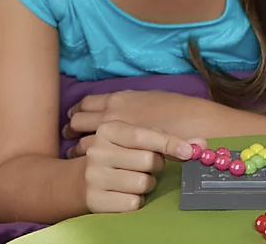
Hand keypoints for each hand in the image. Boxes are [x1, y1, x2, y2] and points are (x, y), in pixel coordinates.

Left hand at [63, 91, 209, 154]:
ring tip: (80, 154)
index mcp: (119, 99)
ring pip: (81, 144)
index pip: (86, 103)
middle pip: (77, 122)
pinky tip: (93, 167)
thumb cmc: (177, 110)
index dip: (78, 110)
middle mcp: (110, 116)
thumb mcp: (152, 99)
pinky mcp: (118, 158)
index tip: (75, 116)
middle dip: (72, 129)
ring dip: (77, 149)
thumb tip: (124, 105)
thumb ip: (134, 102)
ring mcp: (113, 138)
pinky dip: (88, 164)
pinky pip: (93, 161)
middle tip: (70, 135)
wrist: (194, 126)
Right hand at [83, 119, 205, 212]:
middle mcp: (98, 150)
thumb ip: (168, 139)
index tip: (189, 152)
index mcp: (108, 129)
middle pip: (148, 160)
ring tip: (135, 177)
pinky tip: (126, 192)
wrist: (83, 178)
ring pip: (143, 183)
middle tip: (148, 164)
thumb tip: (201, 144)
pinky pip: (133, 202)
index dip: (169, 143)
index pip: (144, 136)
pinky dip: (137, 200)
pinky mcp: (95, 200)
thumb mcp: (137, 139)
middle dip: (156, 165)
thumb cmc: (120, 153)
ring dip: (147, 183)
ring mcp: (94, 176)